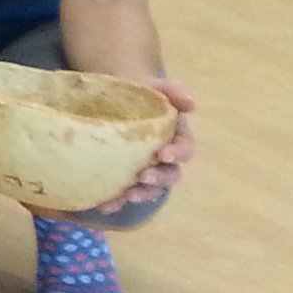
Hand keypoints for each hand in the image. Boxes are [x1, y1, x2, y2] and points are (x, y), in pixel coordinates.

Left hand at [87, 77, 195, 212]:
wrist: (111, 99)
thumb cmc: (138, 94)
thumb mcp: (154, 87)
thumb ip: (172, 90)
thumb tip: (191, 103)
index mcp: (176, 139)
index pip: (185, 150)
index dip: (177, 154)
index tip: (163, 154)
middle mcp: (164, 160)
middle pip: (170, 175)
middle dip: (159, 179)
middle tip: (143, 177)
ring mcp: (145, 170)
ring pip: (149, 189)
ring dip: (139, 195)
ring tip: (124, 196)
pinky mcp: (124, 177)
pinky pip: (123, 194)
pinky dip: (114, 201)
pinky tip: (101, 205)